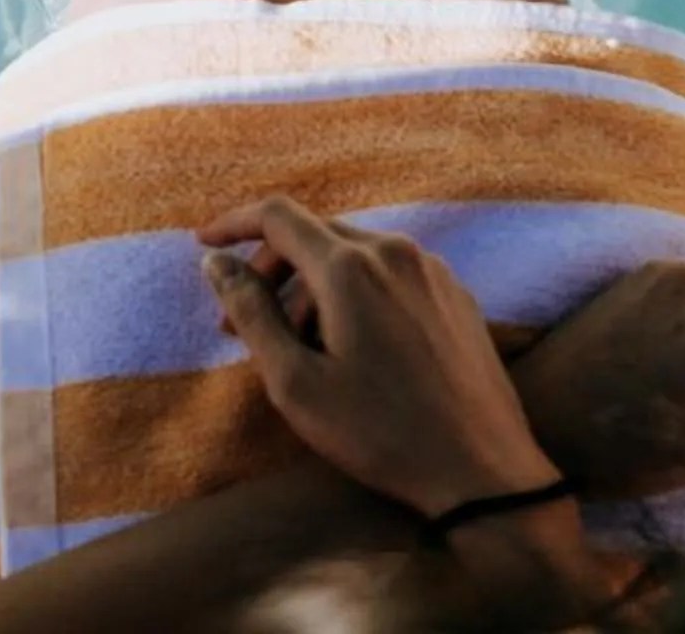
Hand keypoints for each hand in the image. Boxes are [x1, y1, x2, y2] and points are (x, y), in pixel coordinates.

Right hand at [200, 197, 561, 519]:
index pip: (278, 216)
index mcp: (351, 266)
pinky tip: (350, 349)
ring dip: (313, 288)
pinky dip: (355, 295)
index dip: (234, 224)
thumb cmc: (380, 433)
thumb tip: (216, 262)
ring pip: (353, 256)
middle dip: (271, 270)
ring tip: (298, 349)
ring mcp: (432, 270)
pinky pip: (390, 276)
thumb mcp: (295, 383)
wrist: (480, 468)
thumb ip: (252, 313)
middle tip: (242, 326)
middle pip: (314, 235)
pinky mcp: (454, 295)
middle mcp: (395, 252)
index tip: (204, 244)